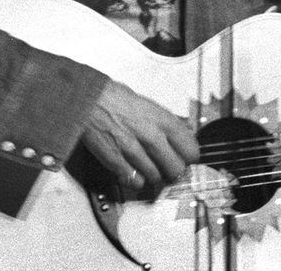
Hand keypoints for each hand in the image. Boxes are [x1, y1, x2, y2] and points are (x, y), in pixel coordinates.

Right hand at [79, 79, 199, 190]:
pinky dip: (135, 180)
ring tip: (148, 167)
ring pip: (156, 177)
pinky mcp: (117, 161)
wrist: (90, 100)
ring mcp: (135, 150)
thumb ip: (169, 120)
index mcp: (163, 120)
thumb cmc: (116, 99)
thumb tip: (186, 128)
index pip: (191, 150)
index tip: (186, 158)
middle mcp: (152, 136)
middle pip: (176, 169)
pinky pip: (135, 181)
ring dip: (153, 176)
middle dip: (173, 170)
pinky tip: (133, 171)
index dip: (189, 157)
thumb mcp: (150, 105)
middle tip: (168, 167)